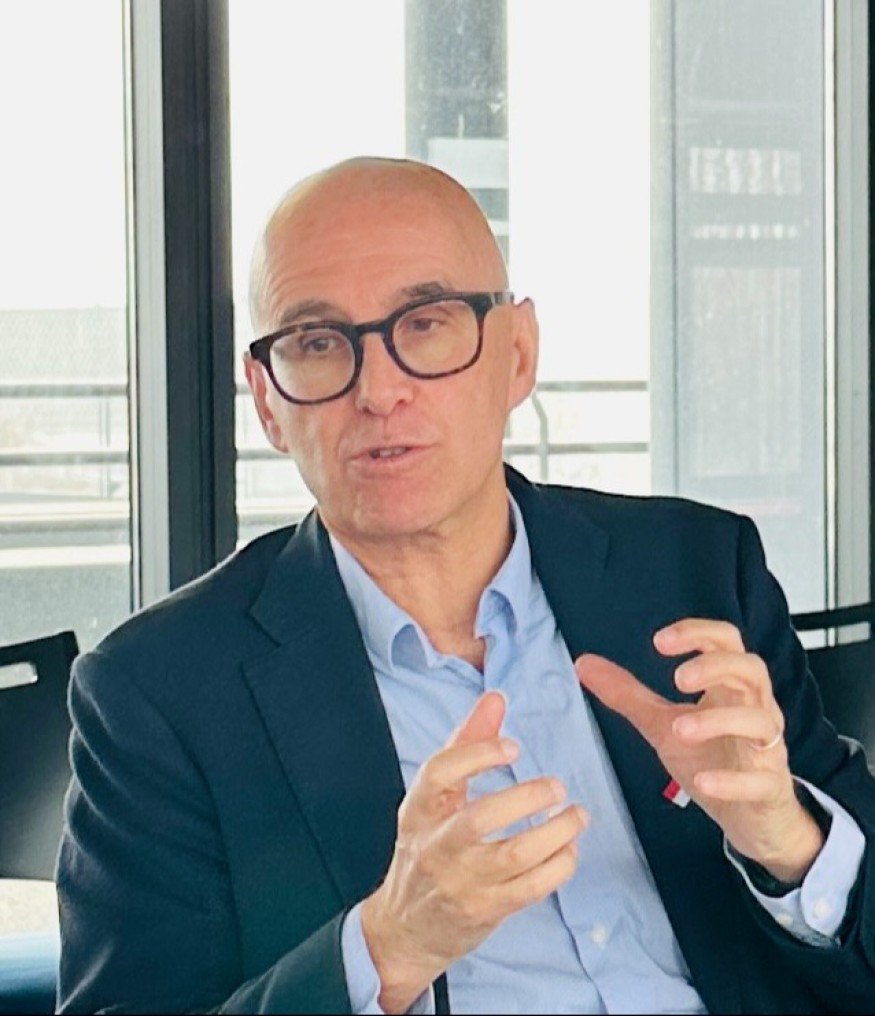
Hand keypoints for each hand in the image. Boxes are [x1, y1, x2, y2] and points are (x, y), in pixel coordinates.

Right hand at [361, 690, 586, 1013]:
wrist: (405, 927)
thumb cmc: (426, 848)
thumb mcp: (434, 797)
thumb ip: (467, 744)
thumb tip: (495, 698)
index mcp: (420, 809)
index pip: (439, 773)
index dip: (477, 755)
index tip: (514, 748)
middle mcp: (436, 845)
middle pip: (479, 818)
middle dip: (526, 798)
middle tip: (557, 787)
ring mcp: (460, 881)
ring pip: (512, 856)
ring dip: (554, 833)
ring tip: (577, 815)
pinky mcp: (484, 910)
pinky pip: (528, 888)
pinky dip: (557, 867)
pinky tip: (569, 849)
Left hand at [575, 618, 822, 883]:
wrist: (750, 816)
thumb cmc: (711, 758)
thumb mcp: (662, 724)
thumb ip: (628, 694)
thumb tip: (583, 663)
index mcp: (728, 687)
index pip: (726, 642)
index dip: (697, 633)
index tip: (659, 642)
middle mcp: (754, 709)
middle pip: (752, 670)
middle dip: (716, 667)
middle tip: (678, 679)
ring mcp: (766, 750)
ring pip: (759, 722)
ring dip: (719, 721)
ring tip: (679, 730)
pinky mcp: (769, 789)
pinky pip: (760, 780)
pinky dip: (733, 780)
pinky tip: (703, 782)